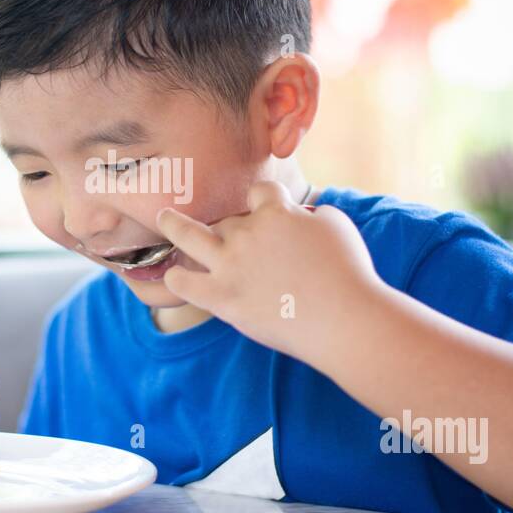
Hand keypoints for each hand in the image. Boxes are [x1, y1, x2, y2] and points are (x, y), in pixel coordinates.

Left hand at [155, 181, 383, 362]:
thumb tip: (297, 215)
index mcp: (275, 212)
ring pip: (189, 236)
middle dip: (231, 228)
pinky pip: (185, 283)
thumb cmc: (347, 273)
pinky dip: (176, 277)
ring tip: (164, 219)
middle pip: (228, 220)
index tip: (267, 211)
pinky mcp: (222, 297)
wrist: (342, 320)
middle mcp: (247, 233)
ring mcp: (230, 265)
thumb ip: (309, 214)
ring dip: (174, 225)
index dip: (263, 202)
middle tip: (230, 236)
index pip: (259, 192)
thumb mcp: (336, 225)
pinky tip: (173, 275)